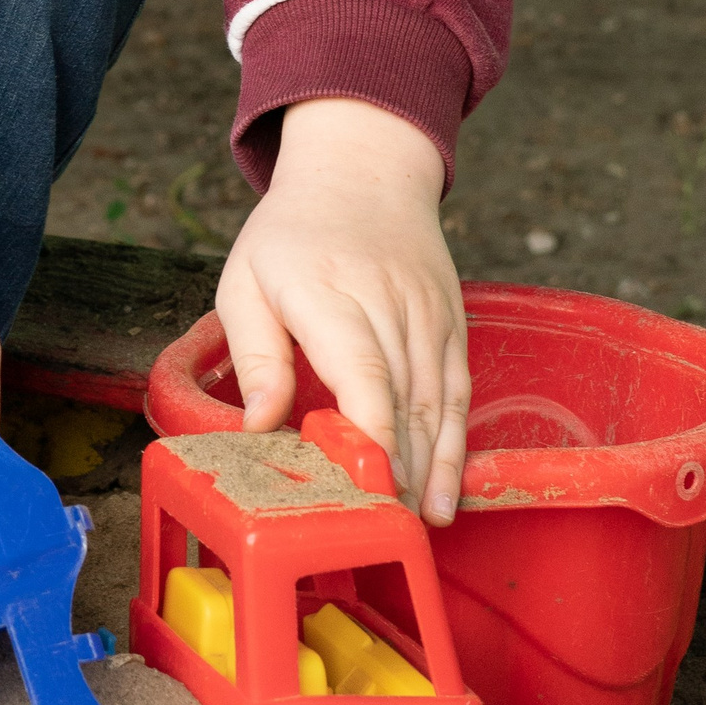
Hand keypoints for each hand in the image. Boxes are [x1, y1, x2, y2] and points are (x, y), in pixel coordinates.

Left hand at [216, 99, 469, 524]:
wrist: (361, 172)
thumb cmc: (291, 235)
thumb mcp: (245, 281)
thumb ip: (254, 355)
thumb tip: (259, 427)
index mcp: (327, 291)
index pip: (361, 370)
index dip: (370, 433)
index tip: (365, 487)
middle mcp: (388, 304)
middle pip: (403, 397)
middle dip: (397, 470)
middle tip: (383, 532)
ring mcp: (428, 314)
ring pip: (438, 401)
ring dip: (431, 467)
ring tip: (420, 525)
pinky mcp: (451, 324)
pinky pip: (459, 391)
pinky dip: (456, 443)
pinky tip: (447, 489)